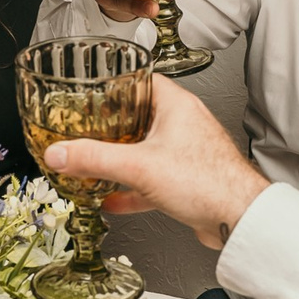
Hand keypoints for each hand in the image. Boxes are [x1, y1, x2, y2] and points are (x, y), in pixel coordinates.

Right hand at [45, 76, 268, 248]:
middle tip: (85, 129)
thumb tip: (60, 153)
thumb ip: (94, 159)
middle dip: (110, 125)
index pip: (140, 80)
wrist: (238, 217)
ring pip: (145, 149)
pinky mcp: (187, 180)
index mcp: (176, 105)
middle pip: (138, 115)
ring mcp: (186, 152)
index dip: (113, 84)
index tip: (90, 91)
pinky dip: (132, 187)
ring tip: (95, 163)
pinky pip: (152, 178)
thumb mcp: (138, 166)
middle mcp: (183, 124)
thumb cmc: (209, 182)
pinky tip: (115, 198)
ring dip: (120, 158)